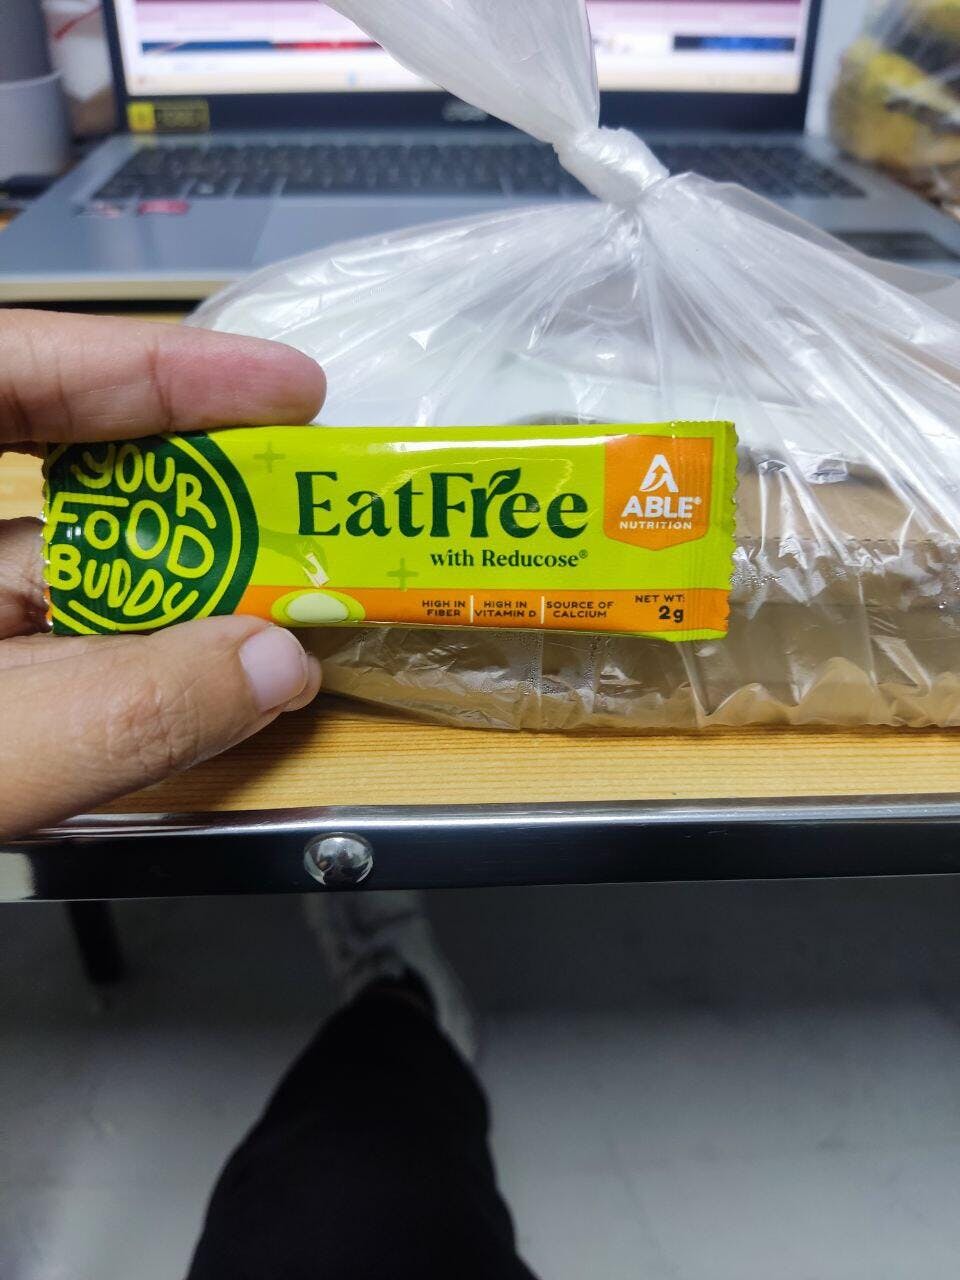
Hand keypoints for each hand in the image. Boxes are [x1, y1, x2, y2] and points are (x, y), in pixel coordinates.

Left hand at [0, 310, 325, 838]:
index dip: (153, 367)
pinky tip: (190, 681)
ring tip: (273, 615)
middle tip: (299, 508)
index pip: (6, 375)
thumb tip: (273, 665)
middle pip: (46, 477)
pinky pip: (34, 645)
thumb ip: (116, 713)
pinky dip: (114, 663)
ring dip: (163, 601)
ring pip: (47, 577)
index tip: (282, 387)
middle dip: (185, 499)